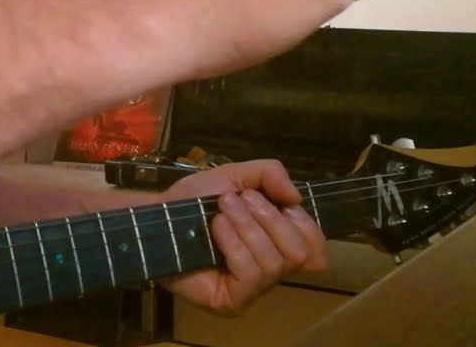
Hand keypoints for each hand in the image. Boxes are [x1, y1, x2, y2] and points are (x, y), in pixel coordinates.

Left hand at [156, 160, 327, 314]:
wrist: (158, 214)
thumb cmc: (196, 199)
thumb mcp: (236, 175)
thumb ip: (270, 174)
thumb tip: (296, 198)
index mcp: (277, 243)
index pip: (317, 250)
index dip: (303, 223)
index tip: (277, 202)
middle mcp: (270, 270)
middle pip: (301, 254)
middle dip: (269, 218)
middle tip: (236, 202)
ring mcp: (252, 290)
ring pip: (274, 262)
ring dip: (246, 226)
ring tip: (221, 212)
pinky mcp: (232, 301)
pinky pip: (251, 274)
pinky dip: (234, 243)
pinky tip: (215, 230)